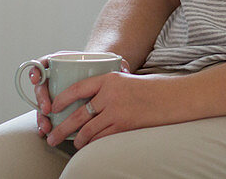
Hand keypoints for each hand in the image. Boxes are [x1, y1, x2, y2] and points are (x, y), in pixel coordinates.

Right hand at [32, 52, 130, 138]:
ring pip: (41, 102)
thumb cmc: (104, 70)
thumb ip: (117, 64)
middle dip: (41, 98)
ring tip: (47, 126)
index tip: (37, 78)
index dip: (37, 69)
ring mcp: (53, 92)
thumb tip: (125, 69)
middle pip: (41, 86)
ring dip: (40, 115)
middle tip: (48, 109)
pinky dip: (43, 122)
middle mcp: (55, 77)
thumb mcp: (109, 65)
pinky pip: (45, 114)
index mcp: (64, 63)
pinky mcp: (56, 106)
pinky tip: (46, 131)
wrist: (102, 78)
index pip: (45, 62)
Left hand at [45, 70, 169, 149]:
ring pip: (87, 131)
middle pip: (77, 115)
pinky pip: (100, 139)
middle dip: (61, 129)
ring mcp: (117, 112)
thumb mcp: (128, 79)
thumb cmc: (153, 88)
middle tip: (51, 136)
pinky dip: (92, 144)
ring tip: (72, 144)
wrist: (174, 97)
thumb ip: (109, 88)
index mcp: (110, 79)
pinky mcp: (124, 126)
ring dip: (76, 140)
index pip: (77, 88)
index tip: (53, 107)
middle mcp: (110, 95)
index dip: (62, 100)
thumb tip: (89, 101)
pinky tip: (89, 146)